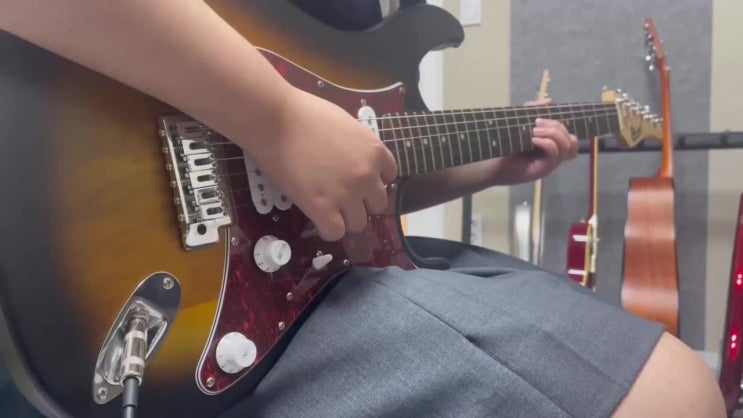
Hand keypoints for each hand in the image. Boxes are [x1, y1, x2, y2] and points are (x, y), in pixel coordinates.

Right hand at [243, 87, 397, 241]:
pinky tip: (316, 217)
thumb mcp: (346, 125)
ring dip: (344, 218)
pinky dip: (327, 229)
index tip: (355, 180)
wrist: (275, 118)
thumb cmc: (304, 113)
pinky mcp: (323, 207)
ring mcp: (347, 193)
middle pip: (377, 204)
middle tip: (339, 195)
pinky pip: (335, 232)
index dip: (371, 181)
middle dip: (360, 202)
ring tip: (326, 207)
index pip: (389, 177)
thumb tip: (353, 160)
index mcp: (375, 151)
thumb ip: (357, 147)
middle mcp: (367, 175)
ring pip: (358, 223)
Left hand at [489, 98, 577, 183]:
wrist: (491, 162)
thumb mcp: (519, 122)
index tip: (541, 118)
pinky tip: (534, 140)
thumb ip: (533, 110)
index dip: (562, 126)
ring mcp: (549, 163)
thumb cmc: (504, 144)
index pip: (570, 137)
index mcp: (551, 145)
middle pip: (571, 140)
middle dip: (556, 127)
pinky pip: (556, 155)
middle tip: (536, 124)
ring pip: (567, 147)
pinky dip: (548, 144)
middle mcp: (553, 155)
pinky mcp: (542, 170)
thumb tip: (550, 101)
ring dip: (553, 134)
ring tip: (534, 132)